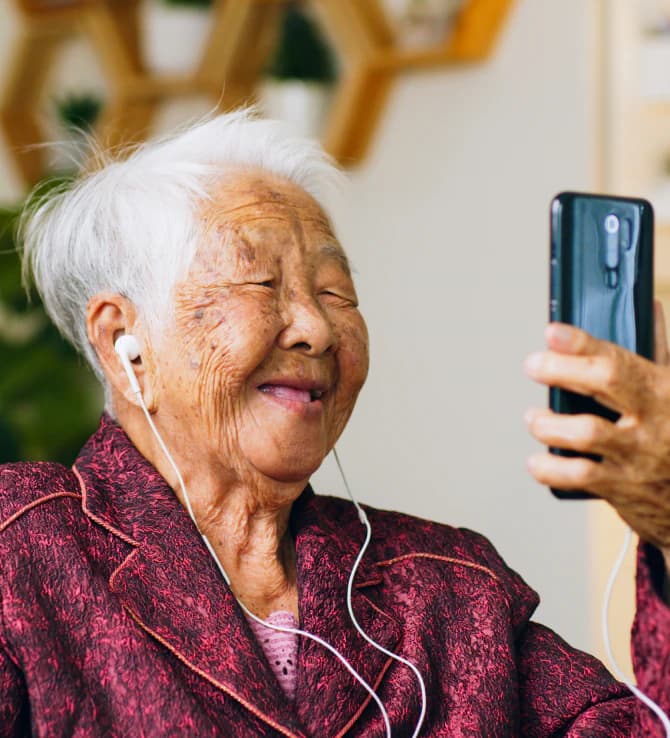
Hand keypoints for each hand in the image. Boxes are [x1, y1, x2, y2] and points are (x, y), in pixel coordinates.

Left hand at [524, 302, 669, 565]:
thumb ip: (657, 351)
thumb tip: (646, 305)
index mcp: (663, 390)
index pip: (620, 359)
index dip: (583, 343)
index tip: (552, 333)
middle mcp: (654, 421)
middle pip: (605, 383)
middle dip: (561, 368)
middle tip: (534, 365)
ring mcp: (638, 457)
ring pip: (585, 433)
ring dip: (549, 423)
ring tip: (535, 418)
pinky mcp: (623, 489)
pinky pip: (578, 477)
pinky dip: (549, 468)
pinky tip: (537, 461)